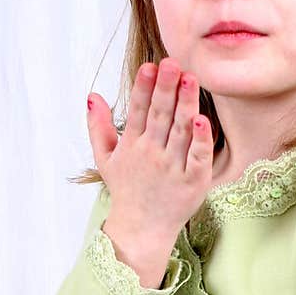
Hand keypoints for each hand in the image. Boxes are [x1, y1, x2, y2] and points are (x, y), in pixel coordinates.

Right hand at [87, 57, 212, 236]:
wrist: (141, 231)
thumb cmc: (127, 190)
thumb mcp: (105, 159)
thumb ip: (98, 127)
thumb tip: (92, 95)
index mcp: (132, 146)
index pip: (138, 111)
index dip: (143, 88)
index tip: (149, 66)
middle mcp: (152, 154)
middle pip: (159, 116)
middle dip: (165, 89)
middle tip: (172, 63)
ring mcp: (173, 168)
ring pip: (180, 131)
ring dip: (185, 104)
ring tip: (189, 79)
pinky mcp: (193, 182)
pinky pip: (198, 158)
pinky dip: (201, 140)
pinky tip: (203, 120)